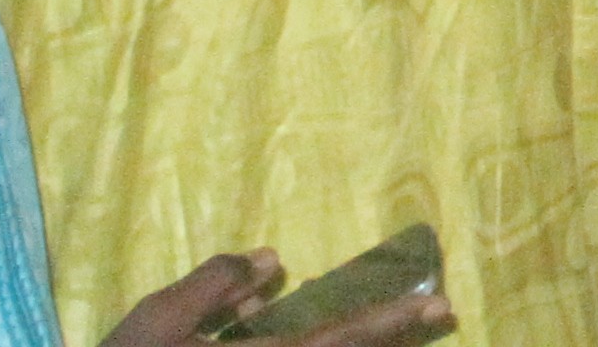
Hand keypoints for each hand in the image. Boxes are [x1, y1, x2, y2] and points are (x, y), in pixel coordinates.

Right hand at [101, 253, 453, 346]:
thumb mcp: (157, 321)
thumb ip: (213, 284)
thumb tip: (269, 259)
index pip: (339, 343)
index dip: (390, 324)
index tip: (438, 303)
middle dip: (395, 339)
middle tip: (440, 310)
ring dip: (362, 344)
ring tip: (400, 320)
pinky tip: (298, 324)